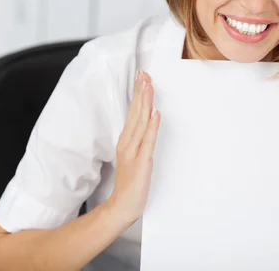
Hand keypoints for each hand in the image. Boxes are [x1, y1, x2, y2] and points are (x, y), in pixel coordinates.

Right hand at [106, 70, 160, 229]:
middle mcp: (128, 142)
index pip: (132, 112)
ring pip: (141, 122)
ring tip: (149, 86)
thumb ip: (138, 138)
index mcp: (126, 140)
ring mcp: (133, 151)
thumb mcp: (132, 155)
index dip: (137, 94)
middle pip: (135, 113)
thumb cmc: (130, 181)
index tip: (142, 77)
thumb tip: (147, 119)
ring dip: (145, 103)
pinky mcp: (141, 161)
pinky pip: (147, 141)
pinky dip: (152, 126)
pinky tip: (155, 113)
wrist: (123, 205)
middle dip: (141, 92)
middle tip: (145, 74)